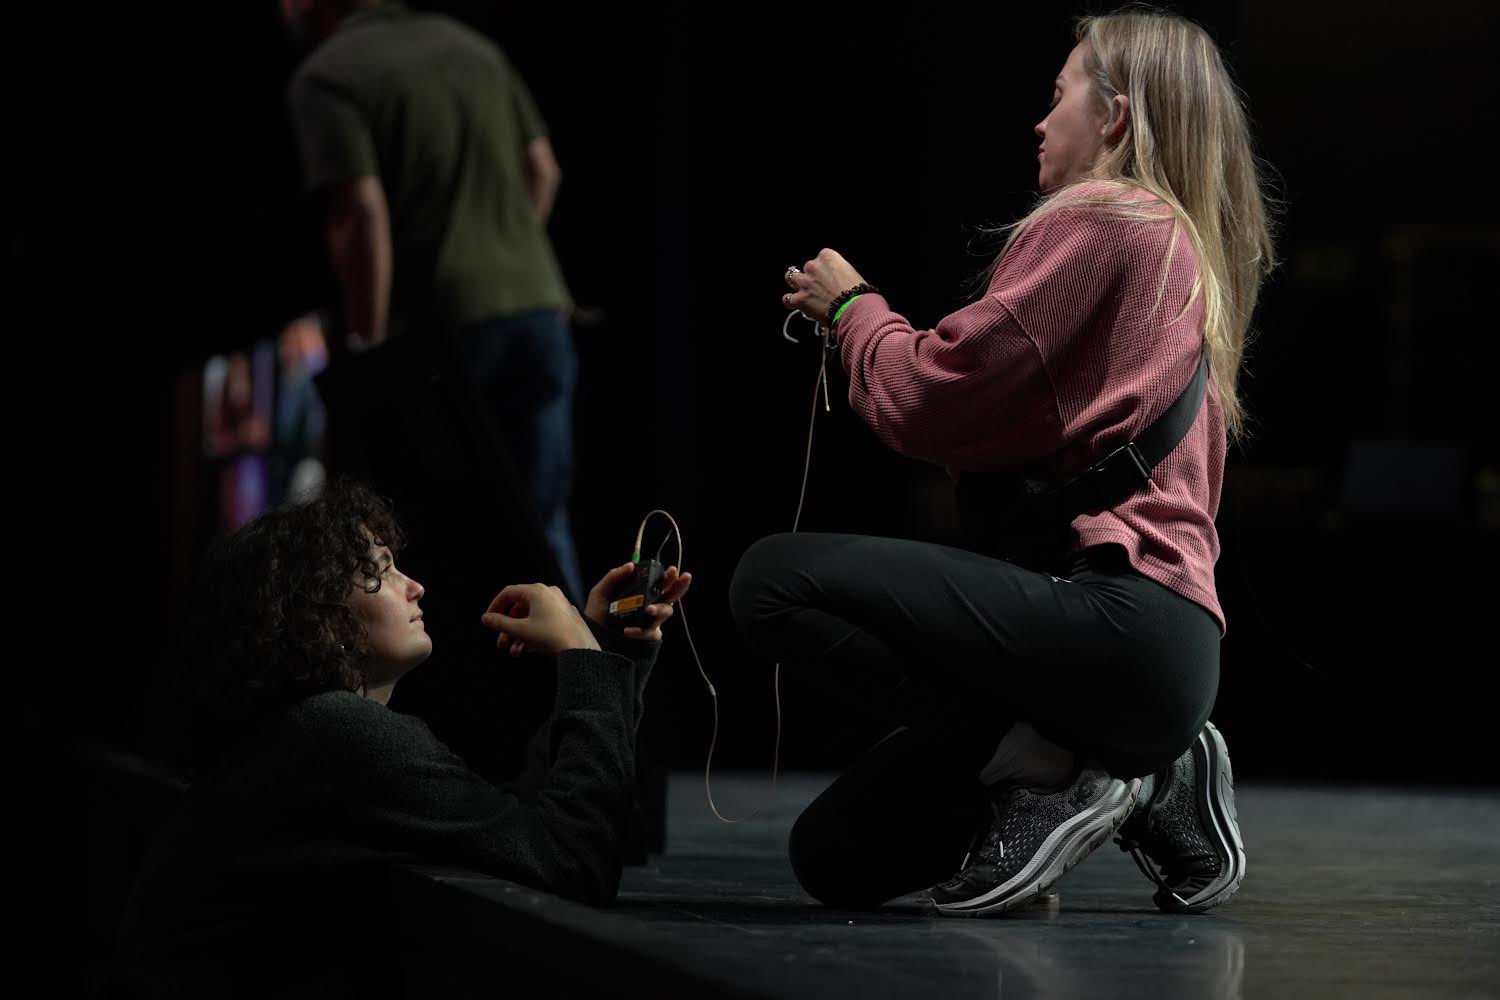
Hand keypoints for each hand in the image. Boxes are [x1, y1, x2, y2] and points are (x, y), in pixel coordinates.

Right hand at [481, 583, 600, 657]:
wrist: (580, 648)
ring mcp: (559, 605)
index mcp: (537, 591)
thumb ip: (499, 623)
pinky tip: (526, 649)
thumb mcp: (520, 630)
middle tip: (501, 644)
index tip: (488, 619)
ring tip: (513, 652)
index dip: (495, 606)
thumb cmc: (550, 636)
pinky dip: (533, 633)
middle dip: (508, 628)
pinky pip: (544, 622)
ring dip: (519, 634)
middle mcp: (549, 593)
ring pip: (532, 617)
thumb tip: (486, 618)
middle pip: (520, 608)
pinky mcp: (566, 617)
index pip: (509, 593)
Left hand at [585, 562, 693, 641]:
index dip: (670, 576)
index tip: (672, 569)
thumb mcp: (601, 592)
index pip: (660, 582)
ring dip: (658, 609)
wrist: (591, 637)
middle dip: (680, 586)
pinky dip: (640, 631)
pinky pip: (650, 633)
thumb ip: (614, 577)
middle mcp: (650, 605)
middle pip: (671, 595)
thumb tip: (631, 565)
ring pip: (665, 612)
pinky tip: (627, 630)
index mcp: (641, 593)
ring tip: (648, 609)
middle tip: (684, 577)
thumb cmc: (597, 613)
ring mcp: (650, 621)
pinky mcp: (646, 637)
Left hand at [783, 249, 867, 321]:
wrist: (854, 308)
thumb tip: (835, 278)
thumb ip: (839, 271)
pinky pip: (787, 299)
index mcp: (828, 257)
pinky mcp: (800, 299)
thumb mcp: (851, 273)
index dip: (824, 268)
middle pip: (807, 267)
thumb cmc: (857, 293)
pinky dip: (790, 301)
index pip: (821, 257)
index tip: (827, 276)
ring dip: (796, 284)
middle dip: (811, 276)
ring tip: (801, 290)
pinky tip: (795, 304)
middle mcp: (814, 267)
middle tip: (819, 287)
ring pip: (791, 278)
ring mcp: (805, 282)